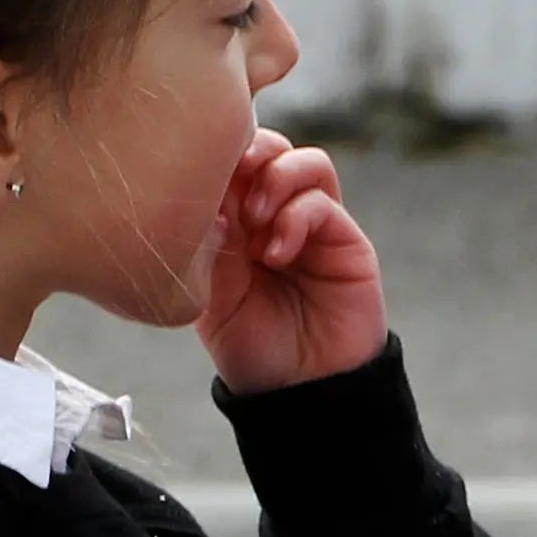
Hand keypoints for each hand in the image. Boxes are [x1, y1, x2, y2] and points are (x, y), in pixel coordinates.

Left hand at [197, 138, 391, 393]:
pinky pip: (322, 201)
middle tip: (227, 179)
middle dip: (246, 152)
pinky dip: (295, 216)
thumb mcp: (210, 294)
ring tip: (254, 220)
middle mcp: (274, 214)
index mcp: (235, 221)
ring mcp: (312, 225)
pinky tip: (275, 254)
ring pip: (304, 162)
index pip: (228, 161)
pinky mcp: (345, 240)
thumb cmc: (250, 347)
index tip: (191, 172)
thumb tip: (208, 195)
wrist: (299, 391)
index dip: (214, 154)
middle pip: (268, 146)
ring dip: (275, 178)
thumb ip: (209, 242)